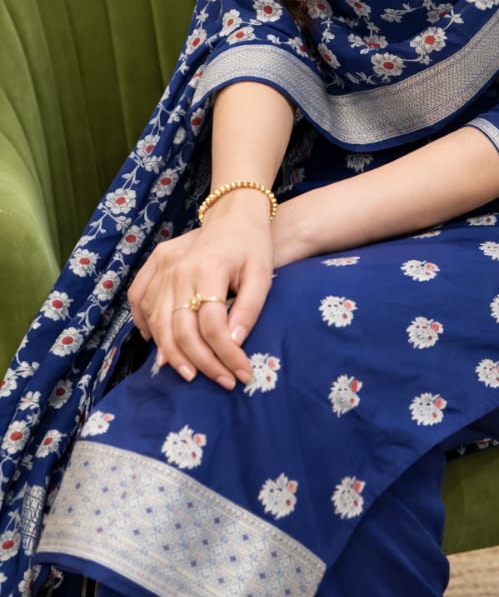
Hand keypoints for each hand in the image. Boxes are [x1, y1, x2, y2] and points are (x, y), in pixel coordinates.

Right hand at [128, 200, 273, 389]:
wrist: (233, 214)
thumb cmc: (252, 246)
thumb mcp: (262, 274)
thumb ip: (250, 309)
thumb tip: (234, 344)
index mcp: (208, 270)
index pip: (212, 326)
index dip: (226, 355)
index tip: (242, 374)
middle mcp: (179, 270)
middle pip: (181, 329)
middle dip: (202, 363)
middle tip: (222, 382)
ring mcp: (162, 267)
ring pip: (158, 322)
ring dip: (172, 354)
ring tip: (192, 375)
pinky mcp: (154, 265)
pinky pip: (139, 300)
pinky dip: (145, 326)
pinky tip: (159, 344)